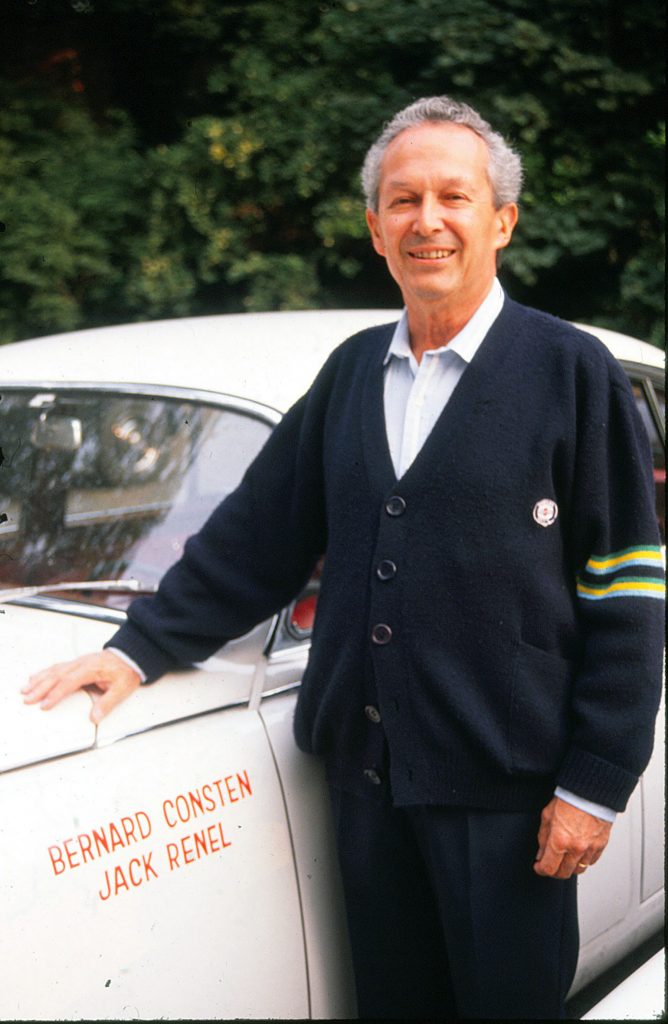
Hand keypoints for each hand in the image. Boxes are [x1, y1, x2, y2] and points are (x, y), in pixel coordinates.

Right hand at [22, 650, 140, 723]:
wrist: (130, 656)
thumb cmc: (126, 671)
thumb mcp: (122, 689)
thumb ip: (107, 703)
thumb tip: (94, 717)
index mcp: (91, 669)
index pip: (69, 682)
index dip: (55, 694)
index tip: (44, 704)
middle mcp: (82, 664)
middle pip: (57, 676)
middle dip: (40, 688)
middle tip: (27, 699)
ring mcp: (78, 662)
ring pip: (54, 670)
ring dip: (39, 680)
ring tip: (25, 689)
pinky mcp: (77, 663)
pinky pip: (57, 667)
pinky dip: (44, 673)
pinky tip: (35, 677)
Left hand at [534, 796, 612, 878]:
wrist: (590, 791)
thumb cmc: (569, 799)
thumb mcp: (547, 816)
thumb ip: (543, 838)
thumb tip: (541, 854)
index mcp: (560, 841)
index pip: (549, 868)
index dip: (541, 869)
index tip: (538, 867)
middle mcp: (576, 848)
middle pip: (564, 873)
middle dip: (554, 871)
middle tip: (550, 863)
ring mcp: (590, 848)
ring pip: (578, 870)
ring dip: (569, 867)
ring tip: (564, 858)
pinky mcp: (601, 846)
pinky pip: (591, 861)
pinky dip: (583, 860)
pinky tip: (577, 852)